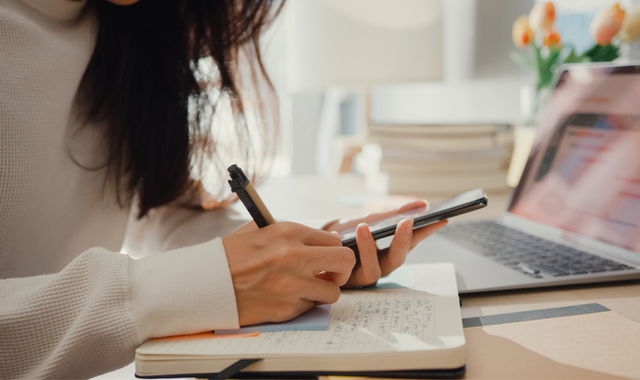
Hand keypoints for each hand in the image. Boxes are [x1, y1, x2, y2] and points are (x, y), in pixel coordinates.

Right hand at [222, 221, 354, 325]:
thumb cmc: (230, 257)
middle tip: (330, 275)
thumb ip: (290, 235)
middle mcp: (295, 256)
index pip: (333, 240)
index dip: (332, 251)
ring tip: (304, 290)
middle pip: (345, 261)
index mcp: (289, 232)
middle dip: (342, 270)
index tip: (326, 258)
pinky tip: (284, 299)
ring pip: (333, 292)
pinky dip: (302, 305)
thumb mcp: (259, 231)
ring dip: (322, 292)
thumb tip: (319, 240)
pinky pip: (310, 307)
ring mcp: (293, 284)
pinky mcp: (286, 308)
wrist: (204, 284)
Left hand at [323, 200, 447, 287]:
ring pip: (372, 271)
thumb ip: (391, 214)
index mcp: (388, 252)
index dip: (426, 233)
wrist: (315, 244)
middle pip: (396, 260)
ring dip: (369, 248)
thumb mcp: (367, 219)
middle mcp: (378, 266)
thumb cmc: (345, 231)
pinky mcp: (341, 282)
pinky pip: (344, 271)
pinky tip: (335, 235)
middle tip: (407, 222)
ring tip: (363, 227)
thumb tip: (421, 204)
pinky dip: (339, 250)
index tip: (440, 219)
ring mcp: (360, 276)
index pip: (412, 243)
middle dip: (402, 241)